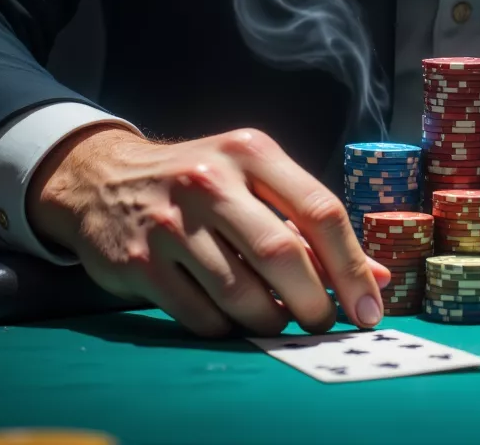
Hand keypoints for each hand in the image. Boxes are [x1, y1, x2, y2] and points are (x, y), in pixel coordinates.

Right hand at [26, 125, 391, 339]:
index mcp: (251, 151)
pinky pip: (202, 317)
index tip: (370, 306)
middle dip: (314, 303)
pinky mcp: (141, 263)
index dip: (351, 265)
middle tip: (323, 324)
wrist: (103, 180)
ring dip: (271, 320)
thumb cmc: (199, 183)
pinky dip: (227, 328)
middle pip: (282, 255)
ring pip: (243, 294)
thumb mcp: (254, 180)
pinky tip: (230, 317)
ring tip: (277, 319)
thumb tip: (376, 278)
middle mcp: (211, 181)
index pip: (319, 209)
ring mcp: (172, 223)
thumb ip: (310, 226)